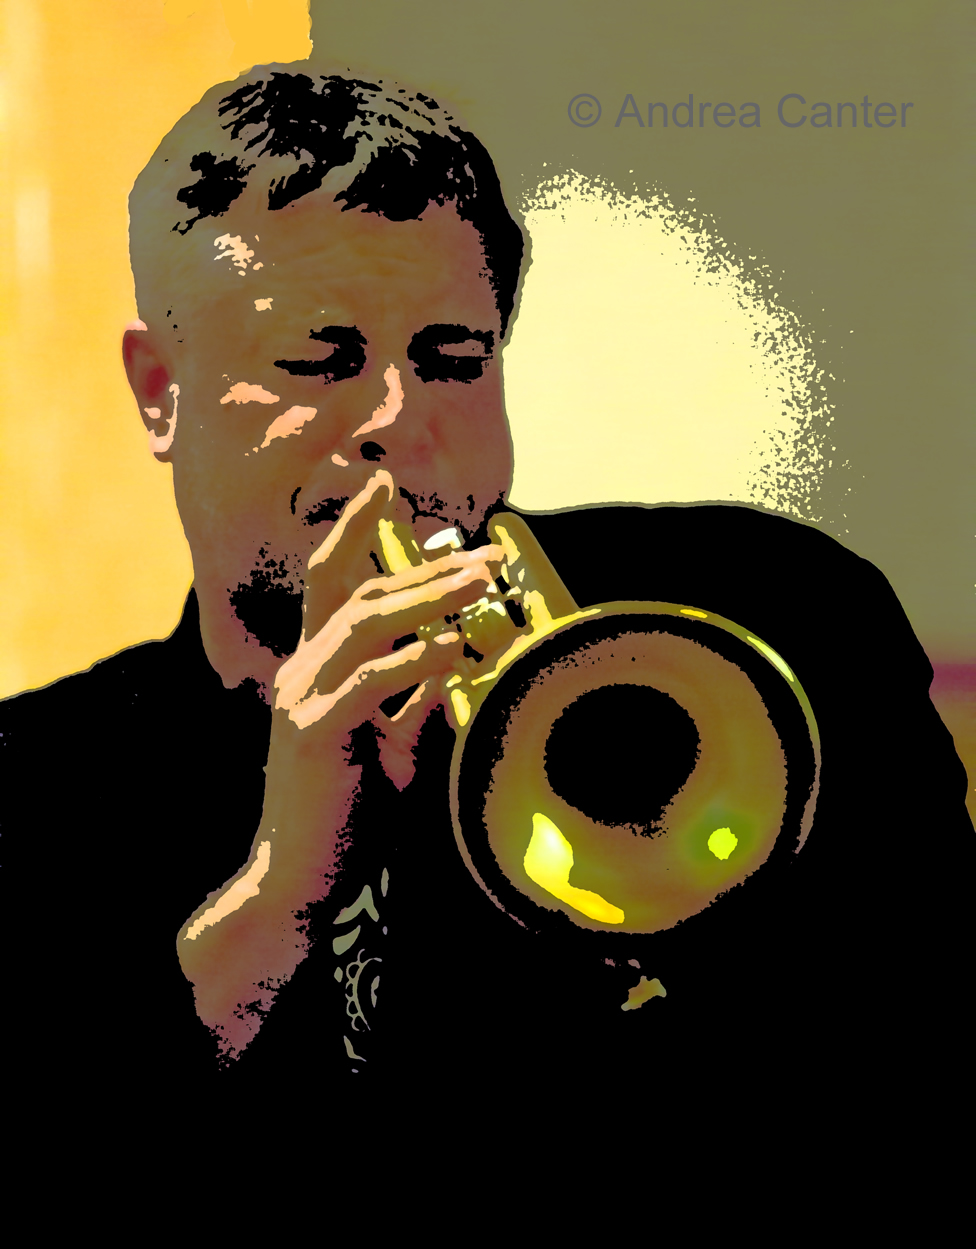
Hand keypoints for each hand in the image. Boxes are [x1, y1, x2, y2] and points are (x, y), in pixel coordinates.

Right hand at [177, 471, 507, 1060]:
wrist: (304, 878)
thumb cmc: (349, 811)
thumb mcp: (390, 744)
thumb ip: (413, 699)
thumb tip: (449, 656)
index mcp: (317, 668)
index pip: (333, 581)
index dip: (355, 529)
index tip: (387, 488)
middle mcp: (303, 671)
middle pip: (362, 592)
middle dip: (426, 567)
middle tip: (485, 556)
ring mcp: (304, 698)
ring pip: (365, 623)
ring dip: (428, 598)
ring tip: (481, 583)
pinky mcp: (316, 731)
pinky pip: (371, 680)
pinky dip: (416, 660)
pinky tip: (454, 648)